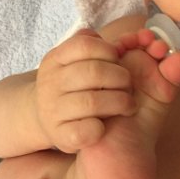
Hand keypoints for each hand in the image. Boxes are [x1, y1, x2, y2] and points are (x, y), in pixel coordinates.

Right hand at [35, 29, 136, 152]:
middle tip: (130, 85)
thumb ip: (96, 48)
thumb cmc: (74, 85)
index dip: (109, 51)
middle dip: (121, 77)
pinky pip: (86, 130)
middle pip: (94, 72)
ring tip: (129, 105)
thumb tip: (121, 43)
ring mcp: (53, 110)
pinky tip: (107, 126)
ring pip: (93, 102)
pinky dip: (101, 128)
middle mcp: (50, 83)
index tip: (118, 60)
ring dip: (120, 102)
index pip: (85, 45)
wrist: (49, 118)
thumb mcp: (77, 61)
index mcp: (55, 59)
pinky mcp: (60, 135)